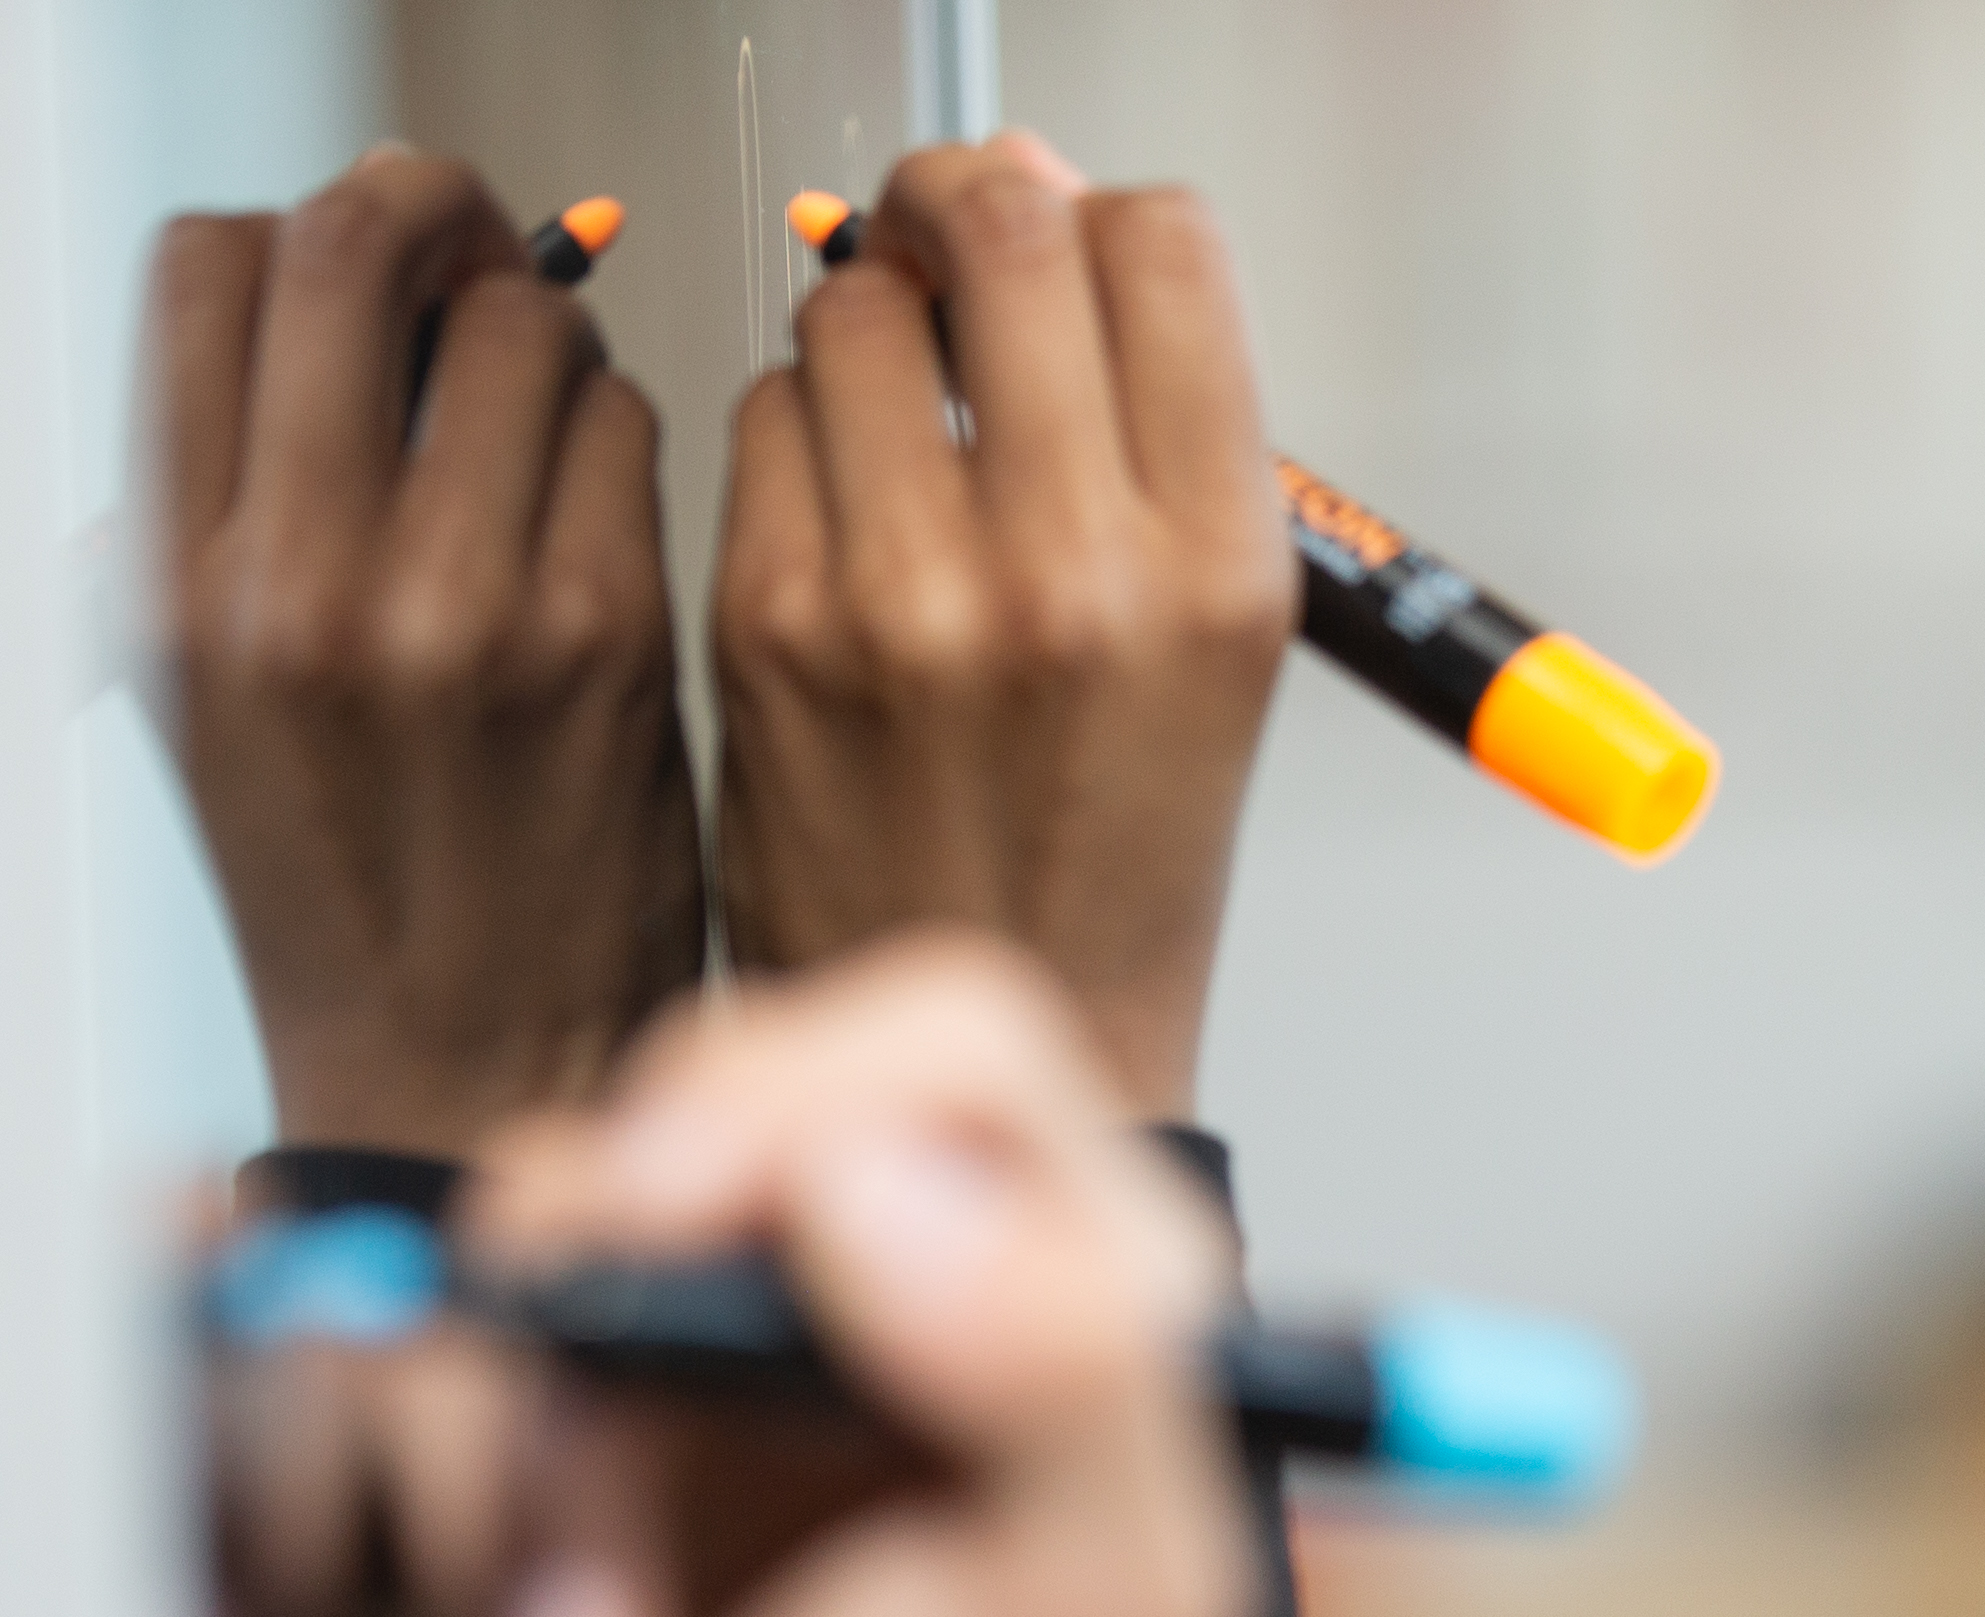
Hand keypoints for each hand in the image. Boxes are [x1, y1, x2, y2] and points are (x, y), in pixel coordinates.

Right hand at [143, 152, 705, 1154]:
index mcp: (182, 584)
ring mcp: (463, 608)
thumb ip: (208, 513)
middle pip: (355, 251)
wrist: (468, 1073)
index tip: (358, 276)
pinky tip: (600, 514)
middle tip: (474, 266)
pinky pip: (626, 431)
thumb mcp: (202, 700)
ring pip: (522, 326)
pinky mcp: (610, 640)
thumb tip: (292, 326)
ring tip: (541, 423)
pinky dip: (619, 437)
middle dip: (429, 226)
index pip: (201, 275)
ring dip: (546, 340)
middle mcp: (304, 584)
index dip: (294, 239)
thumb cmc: (354, 889)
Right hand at [401, 936, 1256, 1616]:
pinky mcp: (553, 1449)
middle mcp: (902, 1301)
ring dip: (541, 1452)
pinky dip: (466, 1517)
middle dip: (632, 1287)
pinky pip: (437, 1359)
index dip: (810, 1089)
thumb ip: (1061, 1372)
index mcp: (1081, 1304)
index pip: (953, 1045)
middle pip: (712, 1096)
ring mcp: (712, 1370)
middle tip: (613, 1433)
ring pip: (544, 1227)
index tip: (695, 1219)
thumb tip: (887, 1181)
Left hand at [709, 136, 1294, 1116]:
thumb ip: (1150, 432)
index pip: (1161, 249)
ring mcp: (913, 597)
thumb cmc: (1105, 850)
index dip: (1096, 213)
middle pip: (999, 233)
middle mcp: (1078, 575)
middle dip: (958, 212)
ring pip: (857, 312)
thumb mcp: (1210, 647)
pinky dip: (797, 436)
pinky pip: (767, 419)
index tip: (1058, 242)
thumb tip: (1039, 204)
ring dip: (870, 330)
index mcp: (1217, 574)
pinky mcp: (776, 622)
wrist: (1001, 1045)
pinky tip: (836, 523)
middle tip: (942, 254)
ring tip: (899, 429)